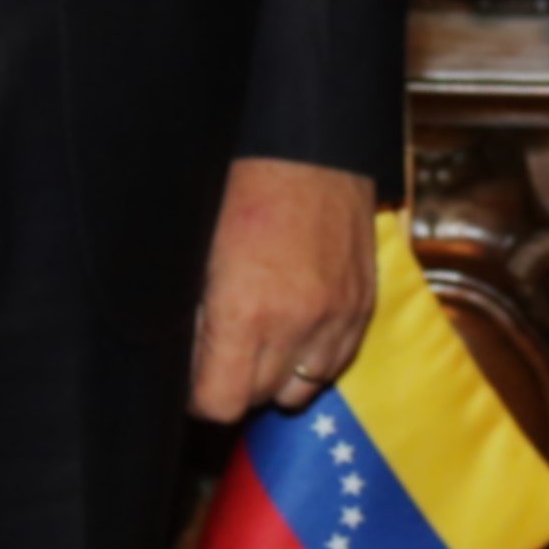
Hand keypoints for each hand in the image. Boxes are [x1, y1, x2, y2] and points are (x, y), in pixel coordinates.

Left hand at [190, 158, 377, 419]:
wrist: (310, 145)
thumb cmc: (242, 185)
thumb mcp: (199, 252)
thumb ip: (195, 314)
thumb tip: (185, 359)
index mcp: (246, 311)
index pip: (220, 403)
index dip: (198, 397)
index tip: (190, 380)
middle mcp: (297, 323)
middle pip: (259, 399)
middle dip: (234, 384)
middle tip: (218, 354)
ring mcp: (336, 316)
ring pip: (302, 389)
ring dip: (277, 375)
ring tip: (259, 343)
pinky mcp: (362, 304)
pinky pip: (336, 361)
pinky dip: (312, 356)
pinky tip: (294, 328)